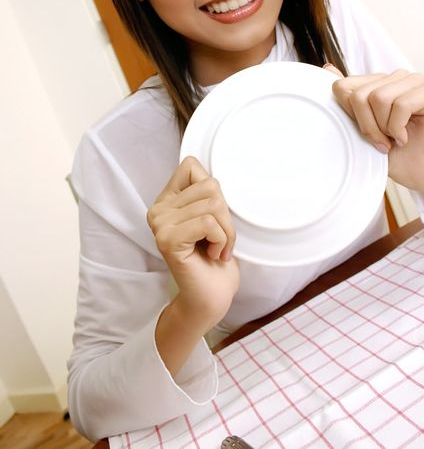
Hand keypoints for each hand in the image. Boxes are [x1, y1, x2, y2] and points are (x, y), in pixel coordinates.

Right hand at [148, 156, 238, 330]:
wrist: (211, 297)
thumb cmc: (215, 258)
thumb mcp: (213, 215)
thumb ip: (205, 193)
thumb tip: (210, 175)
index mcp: (166, 200)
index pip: (191, 165)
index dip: (213, 190)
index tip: (213, 218)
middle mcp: (158, 209)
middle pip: (210, 186)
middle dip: (226, 215)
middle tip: (220, 239)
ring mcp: (160, 225)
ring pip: (213, 205)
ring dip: (227, 231)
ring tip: (218, 248)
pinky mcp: (168, 240)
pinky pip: (209, 223)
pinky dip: (222, 240)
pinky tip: (213, 254)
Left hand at [325, 66, 423, 215]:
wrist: (423, 175)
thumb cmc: (394, 155)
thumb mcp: (360, 129)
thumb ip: (347, 99)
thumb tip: (326, 68)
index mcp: (376, 82)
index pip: (343, 87)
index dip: (350, 116)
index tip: (366, 134)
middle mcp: (395, 77)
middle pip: (359, 95)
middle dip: (367, 126)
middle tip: (382, 141)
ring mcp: (415, 81)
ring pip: (378, 97)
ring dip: (384, 128)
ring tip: (395, 138)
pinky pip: (401, 104)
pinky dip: (399, 128)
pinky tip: (406, 137)